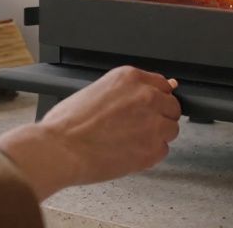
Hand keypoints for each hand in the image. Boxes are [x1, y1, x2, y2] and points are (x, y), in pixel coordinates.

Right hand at [0, 66, 181, 199]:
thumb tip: (148, 92)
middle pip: (171, 106)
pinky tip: (128, 152)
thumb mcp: (96, 90)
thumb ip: (126, 91)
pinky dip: (149, 155)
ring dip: (156, 136)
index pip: (162, 84)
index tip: (150, 106)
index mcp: (130, 78)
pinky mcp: (153, 149)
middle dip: (159, 116)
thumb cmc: (68, 123)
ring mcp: (153, 123)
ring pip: (171, 129)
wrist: (61, 148)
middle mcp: (146, 96)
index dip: (155, 98)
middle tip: (137, 126)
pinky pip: (162, 151)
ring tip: (130, 141)